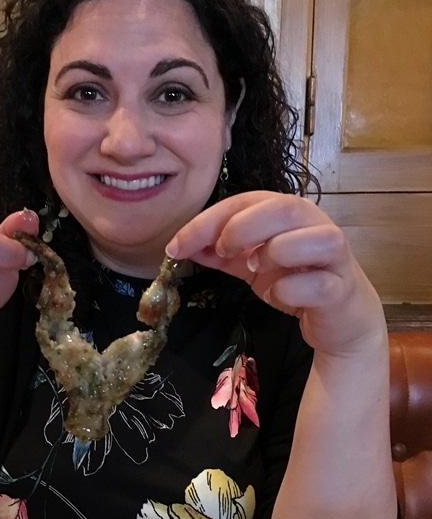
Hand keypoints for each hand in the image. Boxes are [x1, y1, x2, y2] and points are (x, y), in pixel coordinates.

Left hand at [166, 191, 384, 355]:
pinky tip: (278, 296)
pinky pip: (318, 284)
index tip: (177, 245)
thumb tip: (181, 246)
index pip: (245, 201)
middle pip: (284, 207)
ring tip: (257, 270)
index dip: (208, 221)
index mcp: (287, 213)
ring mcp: (332, 257)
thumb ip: (220, 252)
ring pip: (313, 238)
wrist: (339, 316)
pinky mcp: (341, 288)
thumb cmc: (298, 279)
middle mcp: (315, 225)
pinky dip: (289, 291)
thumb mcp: (251, 262)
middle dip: (244, 227)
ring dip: (274, 253)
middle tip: (222, 251)